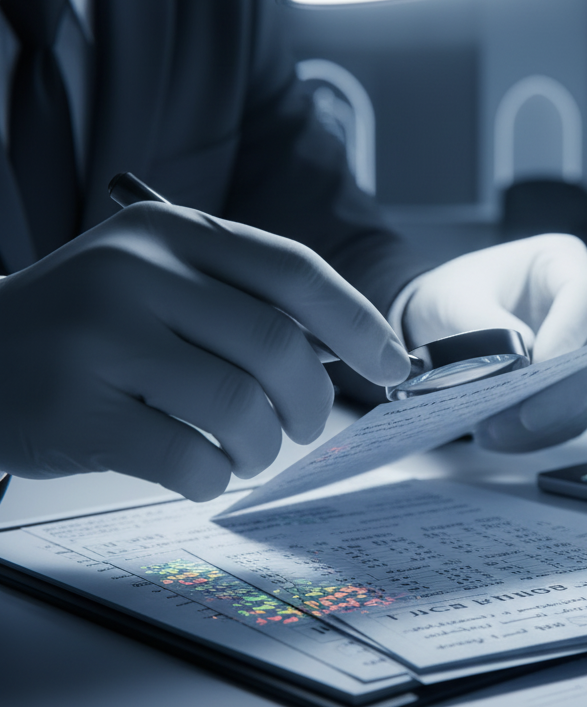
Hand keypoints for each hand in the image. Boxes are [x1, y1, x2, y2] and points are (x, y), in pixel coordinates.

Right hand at [0, 203, 409, 500]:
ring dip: (263, 446)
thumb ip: (245, 299)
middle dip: (312, 401)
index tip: (392, 364)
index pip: (295, 270)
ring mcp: (99, 340)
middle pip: (277, 346)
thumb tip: (353, 348)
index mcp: (171, 231)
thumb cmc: (92, 323)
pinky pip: (187, 458)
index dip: (359, 323)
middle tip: (304, 424)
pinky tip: (201, 468)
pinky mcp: (75, 411)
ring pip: (238, 407)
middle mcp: (136, 273)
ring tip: (250, 450)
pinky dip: (213, 476)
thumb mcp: (163, 279)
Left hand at [402, 234, 586, 451]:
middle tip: (517, 419)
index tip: (537, 369)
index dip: (569, 334)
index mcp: (564, 261)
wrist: (453, 313)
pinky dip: (542, 434)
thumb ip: (481, 323)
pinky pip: (576, 416)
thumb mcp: (455, 298)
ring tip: (494, 433)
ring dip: (548, 422)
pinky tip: (503, 438)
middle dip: (559, 394)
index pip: (586, 295)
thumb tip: (515, 360)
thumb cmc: (460, 293)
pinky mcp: (583, 383)